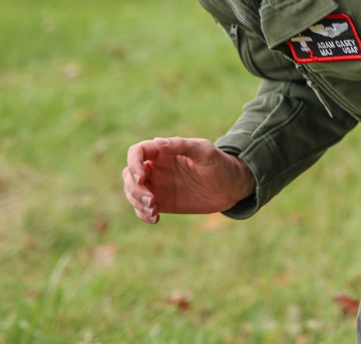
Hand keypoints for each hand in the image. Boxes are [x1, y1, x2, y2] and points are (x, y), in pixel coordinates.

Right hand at [121, 137, 256, 223]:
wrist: (231, 187)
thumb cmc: (220, 164)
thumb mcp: (205, 152)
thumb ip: (183, 146)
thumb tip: (158, 142)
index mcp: (164, 151)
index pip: (137, 152)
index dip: (134, 163)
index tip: (142, 178)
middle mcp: (157, 167)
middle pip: (129, 174)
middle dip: (134, 188)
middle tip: (152, 200)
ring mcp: (157, 185)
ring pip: (132, 192)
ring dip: (136, 202)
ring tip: (154, 210)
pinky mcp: (161, 202)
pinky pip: (141, 208)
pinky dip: (142, 214)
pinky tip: (155, 218)